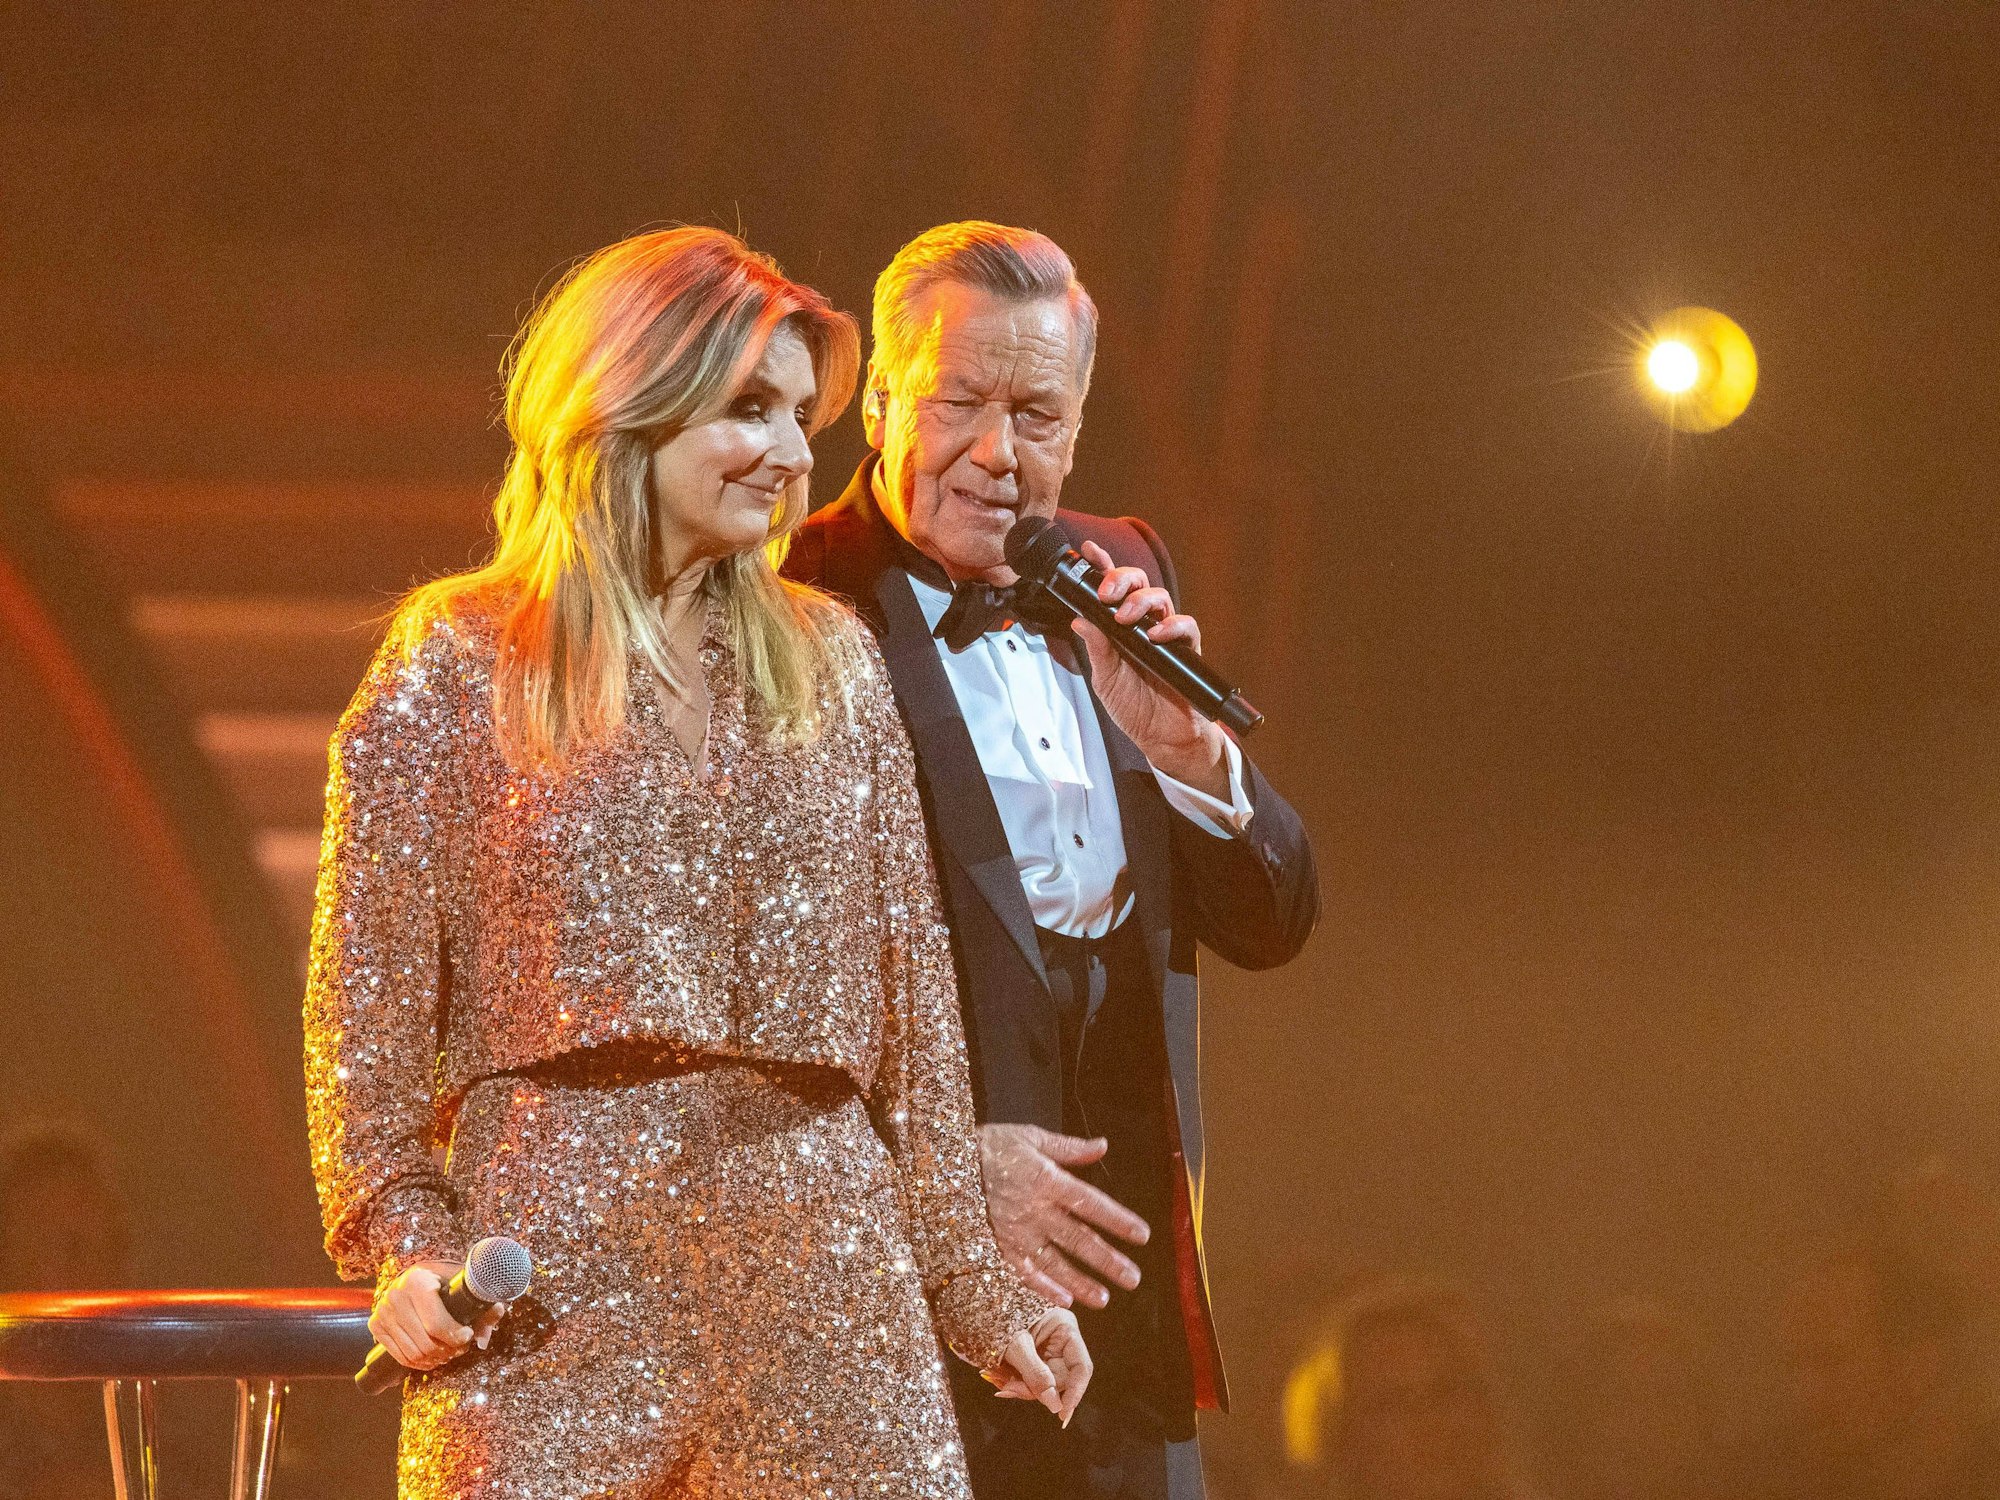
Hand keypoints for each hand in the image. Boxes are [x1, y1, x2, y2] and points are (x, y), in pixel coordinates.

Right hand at [368, 1260, 509, 1371]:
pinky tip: (433, 1358)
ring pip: (414, 1353)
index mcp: (417, 1281)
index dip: (455, 1336)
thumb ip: (482, 1303)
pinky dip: (419, 1364)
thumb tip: (493, 1322)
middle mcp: (395, 1296)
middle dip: (448, 1350)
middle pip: (425, 1342)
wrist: (414, 1276)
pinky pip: (400, 1356)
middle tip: (461, 1347)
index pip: (435, 1323)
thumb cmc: (443, 1279)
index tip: (467, 1336)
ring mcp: (383, 1312)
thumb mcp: (463, 1284)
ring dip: (435, 1359)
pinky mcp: (376, 1326)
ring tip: (450, 1353)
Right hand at [978, 1122, 1150, 1309]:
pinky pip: (1023, 1271)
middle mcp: (1034, 1209)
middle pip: (1078, 1239)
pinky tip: (1064, 1300)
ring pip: (1054, 1262)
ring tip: (1105, 1298)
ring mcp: (1015, 1231)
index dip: (1117, 1220)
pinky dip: (1043, 1287)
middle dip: (1108, 1260)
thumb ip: (1068, 1148)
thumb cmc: (989, 1145)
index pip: (1091, 1203)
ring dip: (1081, 1282)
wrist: (942, 1161)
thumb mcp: (1030, 1137)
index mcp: (1047, 1180)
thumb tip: (1102, 1146)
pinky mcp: (996, 1245)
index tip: (1142, 1235)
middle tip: (1133, 1278)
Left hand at [983, 1309, 1092, 1425]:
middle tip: (1008, 1388)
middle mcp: (1060, 1341)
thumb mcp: (1016, 1345)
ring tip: (996, 1378)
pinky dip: (1015, 1383)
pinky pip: (1031, 1381)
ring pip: (1044, 1385)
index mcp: (1065, 1328)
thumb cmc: (996, 1316)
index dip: (1075, 1392)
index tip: (1063, 1415)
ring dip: (1021, 1387)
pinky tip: (997, 1376)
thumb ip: (1036, 1374)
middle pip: (1060, 1380)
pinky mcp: (1034, 1360)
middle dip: (1036, 1389)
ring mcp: (1047, 1352)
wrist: (974, 1308)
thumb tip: (1055, 1406)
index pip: (1081, 1367)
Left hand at [1068, 541, 1228, 797]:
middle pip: (1138, 584)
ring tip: (1124, 616)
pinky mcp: (1186, 650)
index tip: (1089, 552)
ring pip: (1160, 598)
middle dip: (1121, 578)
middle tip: (1107, 592)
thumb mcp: (1105, 678)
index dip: (1103, 567)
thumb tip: (1079, 620)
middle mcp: (1143, 624)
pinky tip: (1155, 634)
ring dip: (1140, 601)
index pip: (1112, 589)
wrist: (1161, 737)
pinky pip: (1186, 626)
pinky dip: (1171, 625)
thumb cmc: (1134, 706)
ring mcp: (1166, 635)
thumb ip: (1096, 648)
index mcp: (1120, 627)